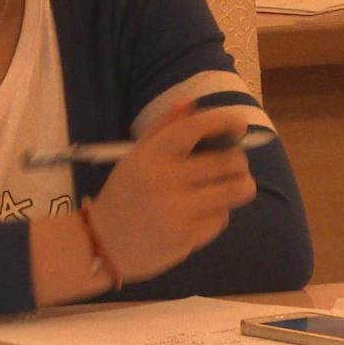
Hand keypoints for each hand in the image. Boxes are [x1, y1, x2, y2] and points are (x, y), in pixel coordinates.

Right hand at [86, 102, 257, 282]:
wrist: (103, 242)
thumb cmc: (124, 194)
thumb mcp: (135, 157)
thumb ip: (163, 129)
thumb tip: (190, 102)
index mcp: (149, 156)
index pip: (193, 128)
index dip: (222, 121)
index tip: (240, 124)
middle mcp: (163, 180)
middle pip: (227, 162)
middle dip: (238, 162)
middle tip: (233, 165)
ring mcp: (176, 210)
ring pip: (233, 191)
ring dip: (239, 186)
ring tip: (232, 187)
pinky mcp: (187, 237)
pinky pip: (221, 219)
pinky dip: (217, 214)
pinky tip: (201, 214)